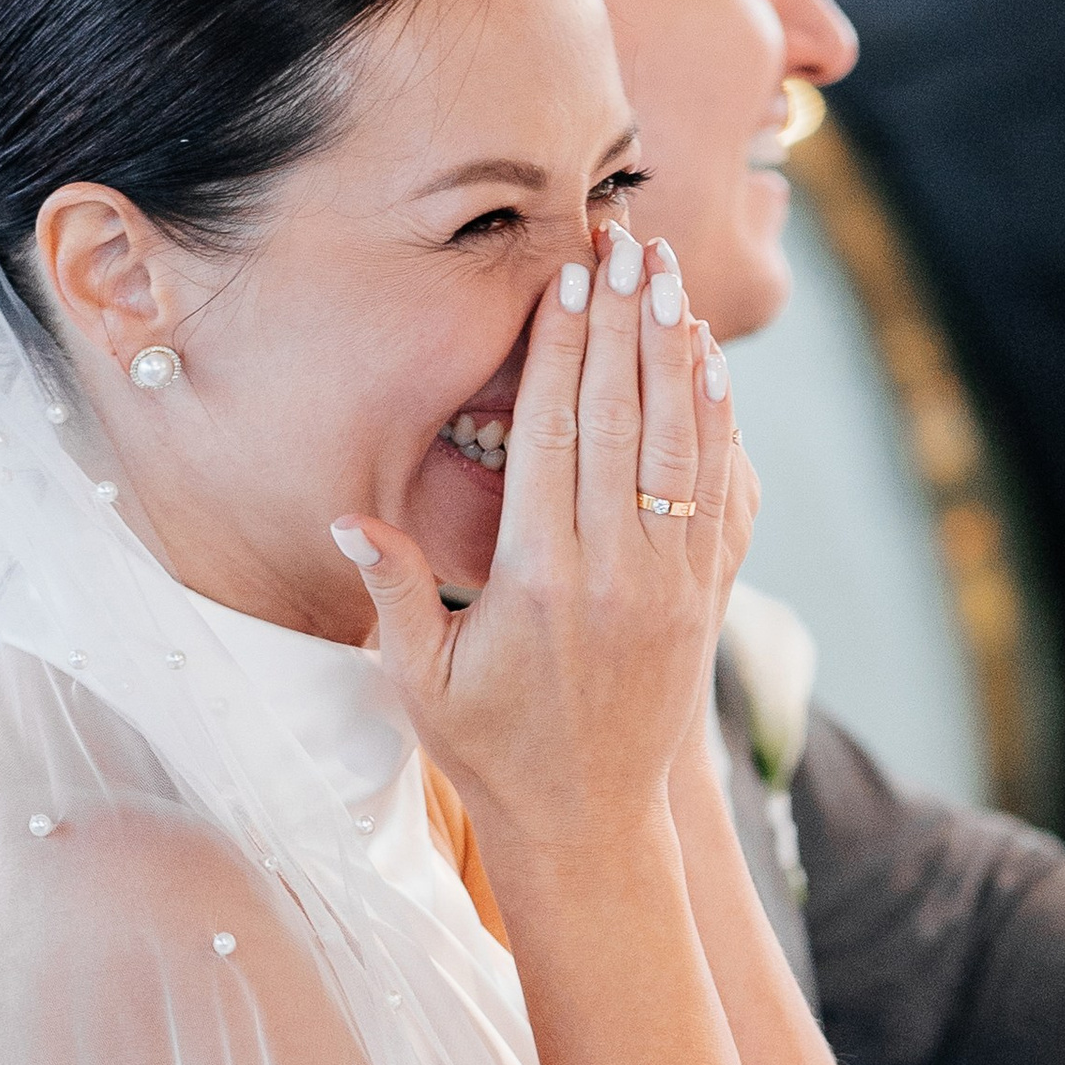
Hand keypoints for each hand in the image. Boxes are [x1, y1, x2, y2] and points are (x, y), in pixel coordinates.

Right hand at [330, 226, 739, 866]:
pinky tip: (709, 364)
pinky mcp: (702, 600)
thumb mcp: (421, 682)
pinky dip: (716, 421)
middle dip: (624, 321)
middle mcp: (615, 575)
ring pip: (680, 444)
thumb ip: (393, 595)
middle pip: (624, 419)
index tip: (570, 276)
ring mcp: (670, 586)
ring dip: (675, 351)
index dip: (564, 348)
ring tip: (670, 273)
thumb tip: (347, 518)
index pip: (557, 436)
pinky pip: (717, 492)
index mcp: (540, 583)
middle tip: (626, 238)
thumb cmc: (491, 751)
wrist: (589, 826)